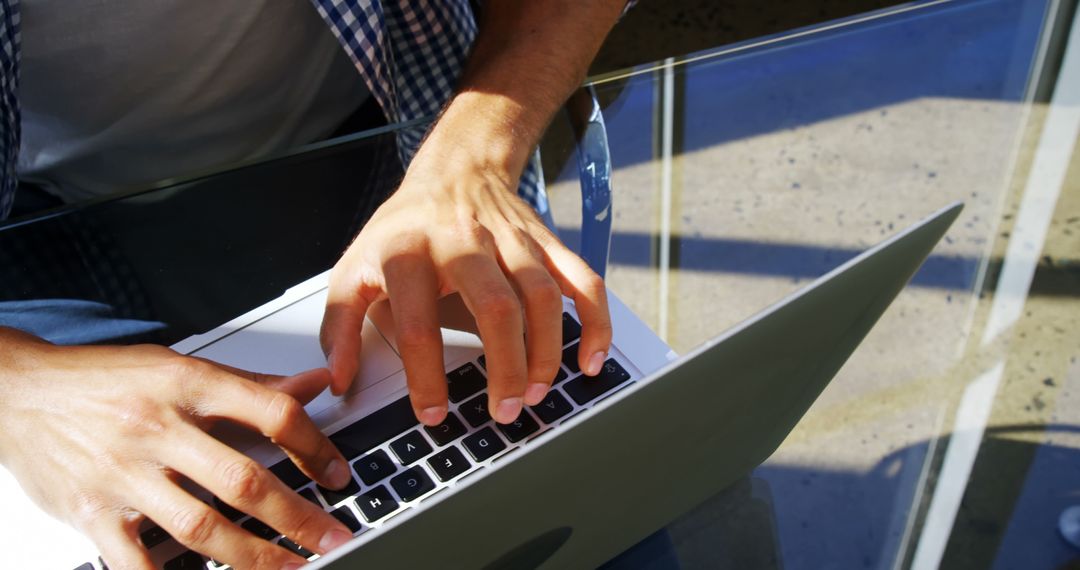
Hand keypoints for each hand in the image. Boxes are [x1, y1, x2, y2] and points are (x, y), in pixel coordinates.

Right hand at [0, 329, 354, 569]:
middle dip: (297, 517)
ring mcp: (123, 474)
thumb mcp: (180, 367)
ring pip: (199, 526)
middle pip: (242, 480)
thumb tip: (315, 385)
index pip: (270, 413)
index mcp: (187, 385)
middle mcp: (158, 428)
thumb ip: (251, 385)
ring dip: (252, 556)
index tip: (338, 474)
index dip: (314, 446)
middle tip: (333, 538)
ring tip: (289, 569)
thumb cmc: (103, 380)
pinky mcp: (91, 512)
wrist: (18, 391)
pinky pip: (135, 560)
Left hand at [321, 141, 611, 425]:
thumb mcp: (353, 268)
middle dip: (505, 367)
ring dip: (546, 352)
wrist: (456, 169)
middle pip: (497, 307)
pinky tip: (590, 360)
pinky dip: (595, 322)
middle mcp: (465, 244)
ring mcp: (513, 242)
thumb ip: (338, 325)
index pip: (418, 322)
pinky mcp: (548, 244)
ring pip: (543, 297)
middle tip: (503, 411)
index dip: (426, 375)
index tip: (433, 414)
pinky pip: (583, 281)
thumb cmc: (404, 229)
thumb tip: (338, 379)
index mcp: (410, 253)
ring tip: (535, 393)